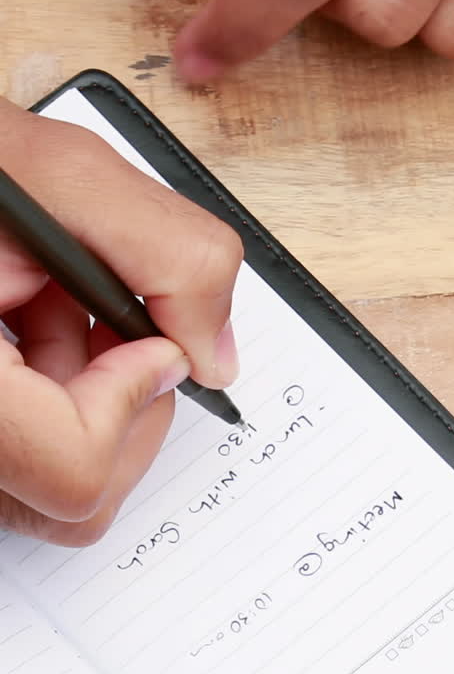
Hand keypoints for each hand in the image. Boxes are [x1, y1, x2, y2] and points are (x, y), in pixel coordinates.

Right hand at [0, 99, 242, 544]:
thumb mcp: (60, 174)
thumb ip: (170, 257)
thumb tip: (214, 358)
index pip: (73, 469)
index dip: (131, 400)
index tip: (151, 341)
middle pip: (73, 499)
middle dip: (121, 403)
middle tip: (113, 321)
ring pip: (50, 489)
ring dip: (85, 395)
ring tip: (51, 300)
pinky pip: (21, 463)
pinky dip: (50, 396)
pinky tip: (28, 317)